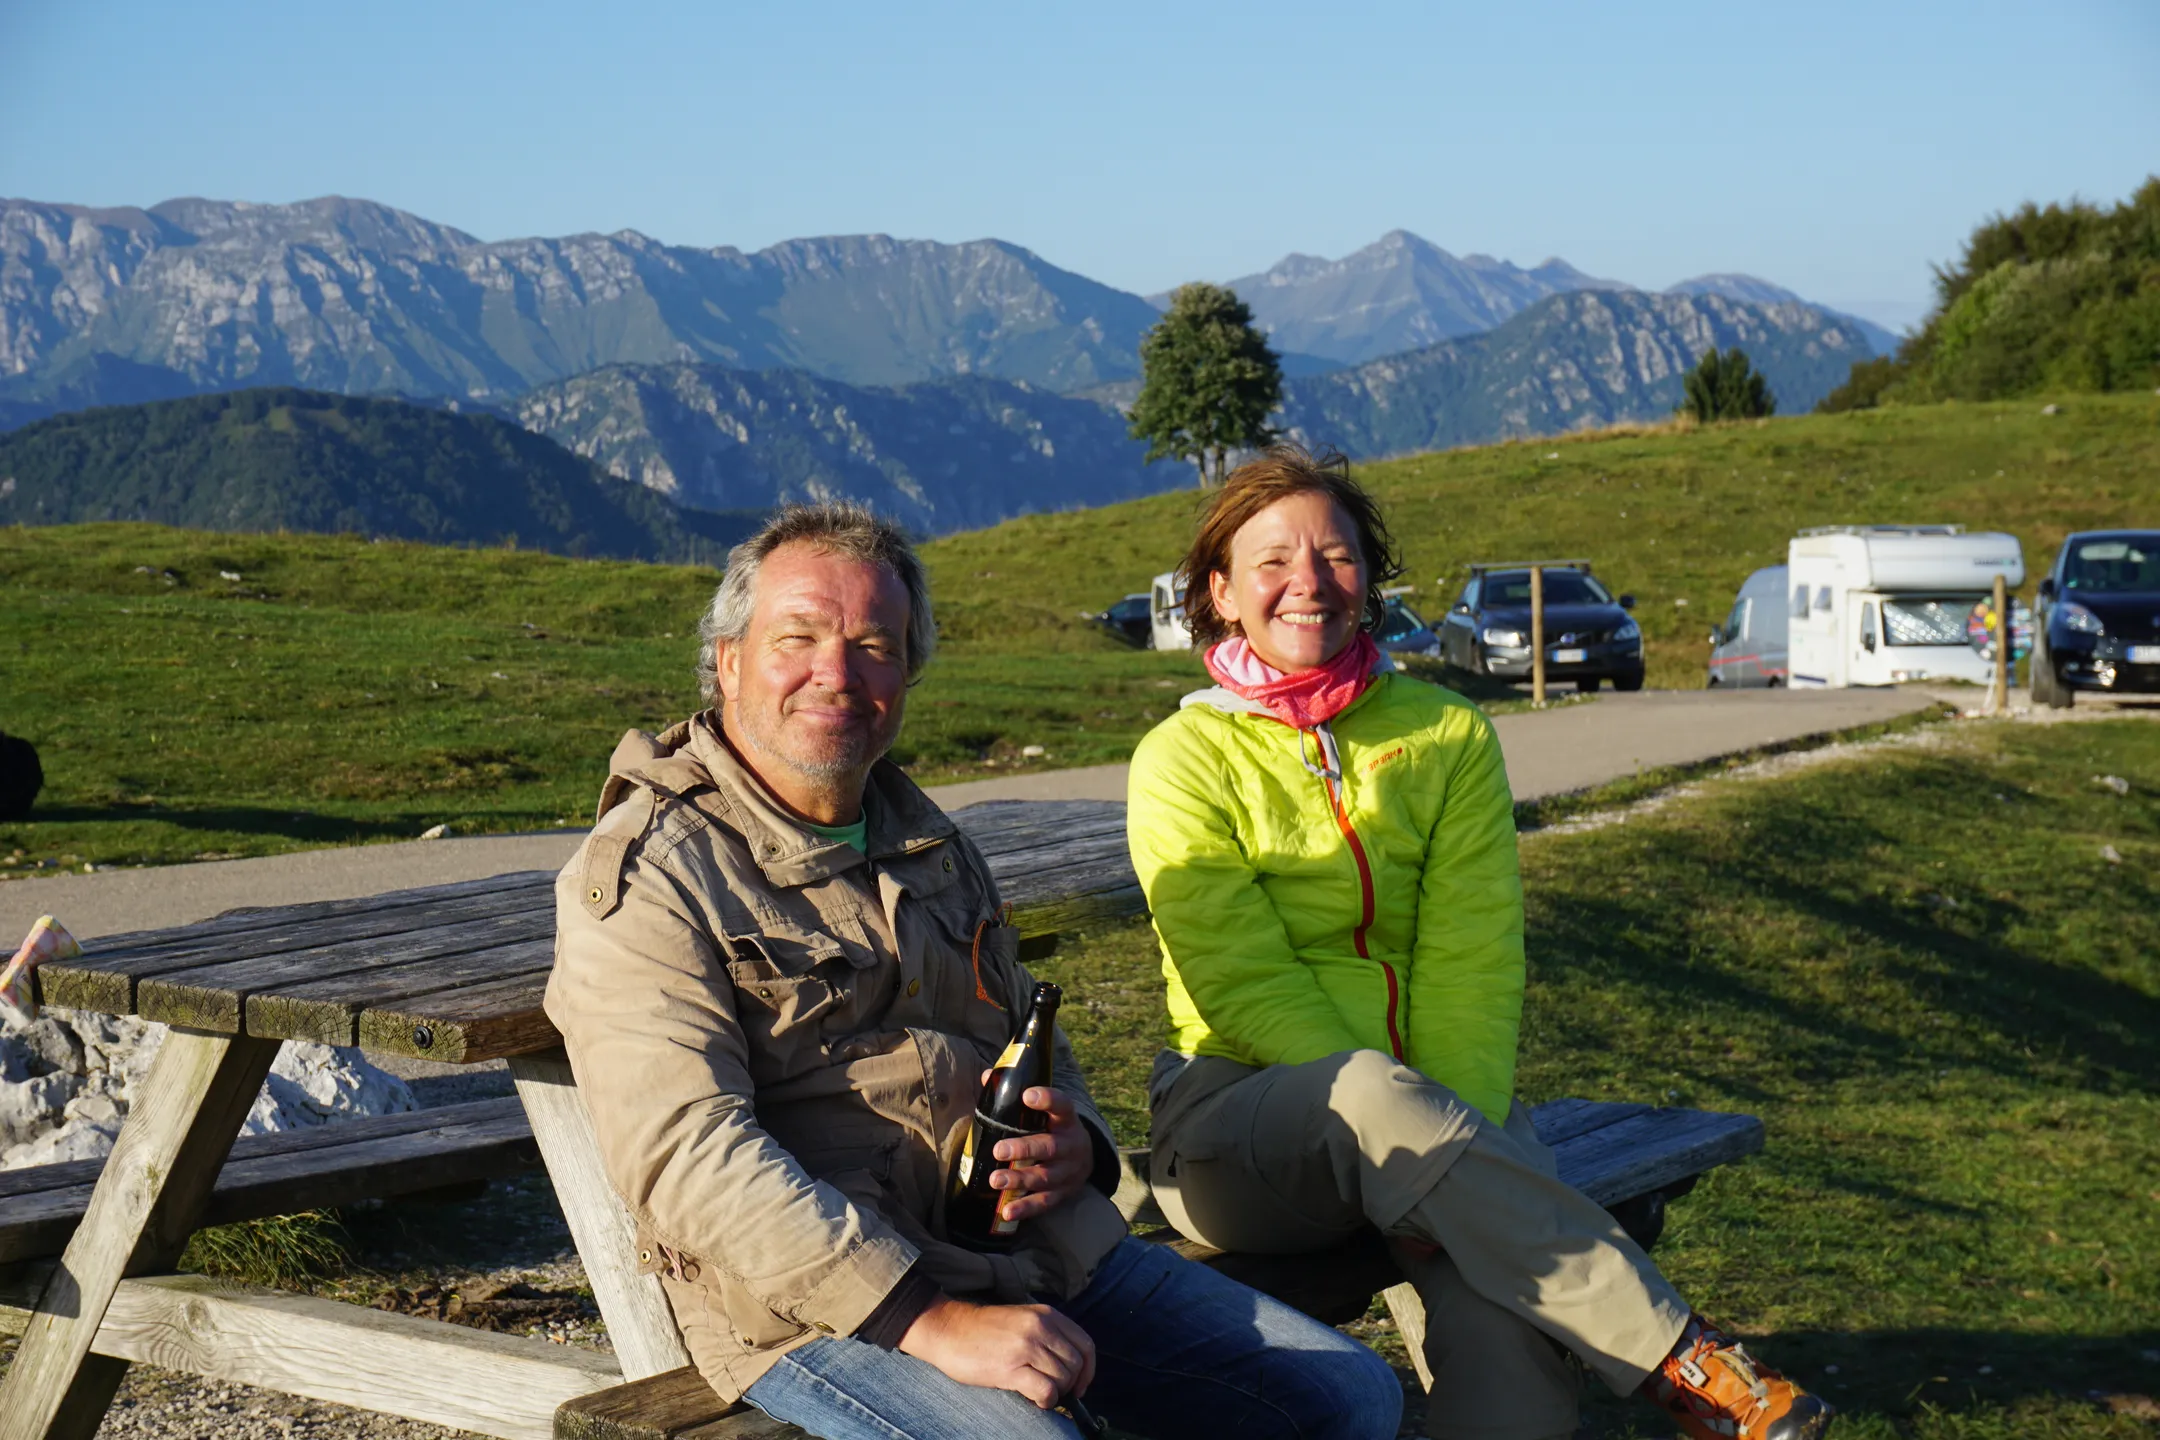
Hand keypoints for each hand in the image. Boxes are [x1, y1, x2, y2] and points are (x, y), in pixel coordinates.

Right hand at [898, 1294, 1095, 1407]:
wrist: (949, 1329)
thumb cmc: (985, 1330)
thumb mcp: (1024, 1319)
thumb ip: (1048, 1334)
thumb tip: (1071, 1366)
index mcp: (1047, 1315)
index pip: (1086, 1345)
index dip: (1088, 1370)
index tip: (1080, 1384)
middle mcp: (1041, 1327)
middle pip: (1077, 1364)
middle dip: (1070, 1384)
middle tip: (1054, 1391)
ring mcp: (1027, 1346)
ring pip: (1063, 1378)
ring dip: (1056, 1393)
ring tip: (1039, 1393)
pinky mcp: (1011, 1368)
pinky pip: (1046, 1390)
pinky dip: (1046, 1400)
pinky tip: (1034, 1399)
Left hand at [981, 1079, 1094, 1223]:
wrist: (1085, 1158)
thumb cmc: (1053, 1129)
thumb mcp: (1046, 1112)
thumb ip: (1016, 1096)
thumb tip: (986, 1077)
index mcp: (1067, 1120)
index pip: (1062, 1105)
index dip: (1047, 1100)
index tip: (1027, 1095)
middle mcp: (1071, 1145)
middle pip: (1050, 1147)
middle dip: (1024, 1149)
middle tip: (998, 1150)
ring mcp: (1068, 1172)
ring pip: (1045, 1177)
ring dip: (1020, 1179)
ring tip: (995, 1180)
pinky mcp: (1063, 1193)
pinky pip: (1045, 1202)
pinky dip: (1026, 1208)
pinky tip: (1007, 1210)